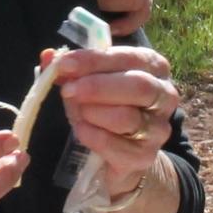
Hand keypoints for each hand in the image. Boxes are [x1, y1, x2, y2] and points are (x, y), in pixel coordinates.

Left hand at [52, 44, 177, 196]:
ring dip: (93, 113)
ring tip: (77, 113)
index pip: (130, 57)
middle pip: (138, 86)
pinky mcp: (145, 156)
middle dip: (98, 87)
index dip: (95, 60)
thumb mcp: (86, 82)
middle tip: (68, 90)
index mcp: (153, 67)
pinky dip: (92, 136)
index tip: (65, 64)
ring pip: (126, 117)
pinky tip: (81, 131)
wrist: (119, 154)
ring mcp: (157, 128)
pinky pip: (115, 145)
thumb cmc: (104, 108)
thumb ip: (69, 69)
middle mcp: (164, 96)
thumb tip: (48, 56)